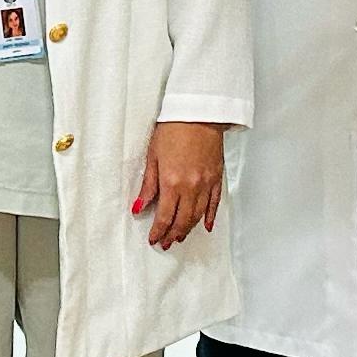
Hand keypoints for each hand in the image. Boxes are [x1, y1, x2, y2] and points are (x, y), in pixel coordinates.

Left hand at [135, 120, 226, 249]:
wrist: (198, 113)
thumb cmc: (174, 129)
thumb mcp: (153, 157)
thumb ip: (148, 185)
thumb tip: (139, 206)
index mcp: (172, 182)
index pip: (165, 216)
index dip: (158, 231)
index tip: (154, 239)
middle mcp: (191, 187)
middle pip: (182, 220)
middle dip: (173, 234)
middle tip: (166, 242)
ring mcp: (207, 184)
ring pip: (198, 215)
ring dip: (188, 228)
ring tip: (180, 236)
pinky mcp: (217, 178)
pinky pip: (215, 204)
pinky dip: (210, 217)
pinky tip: (206, 226)